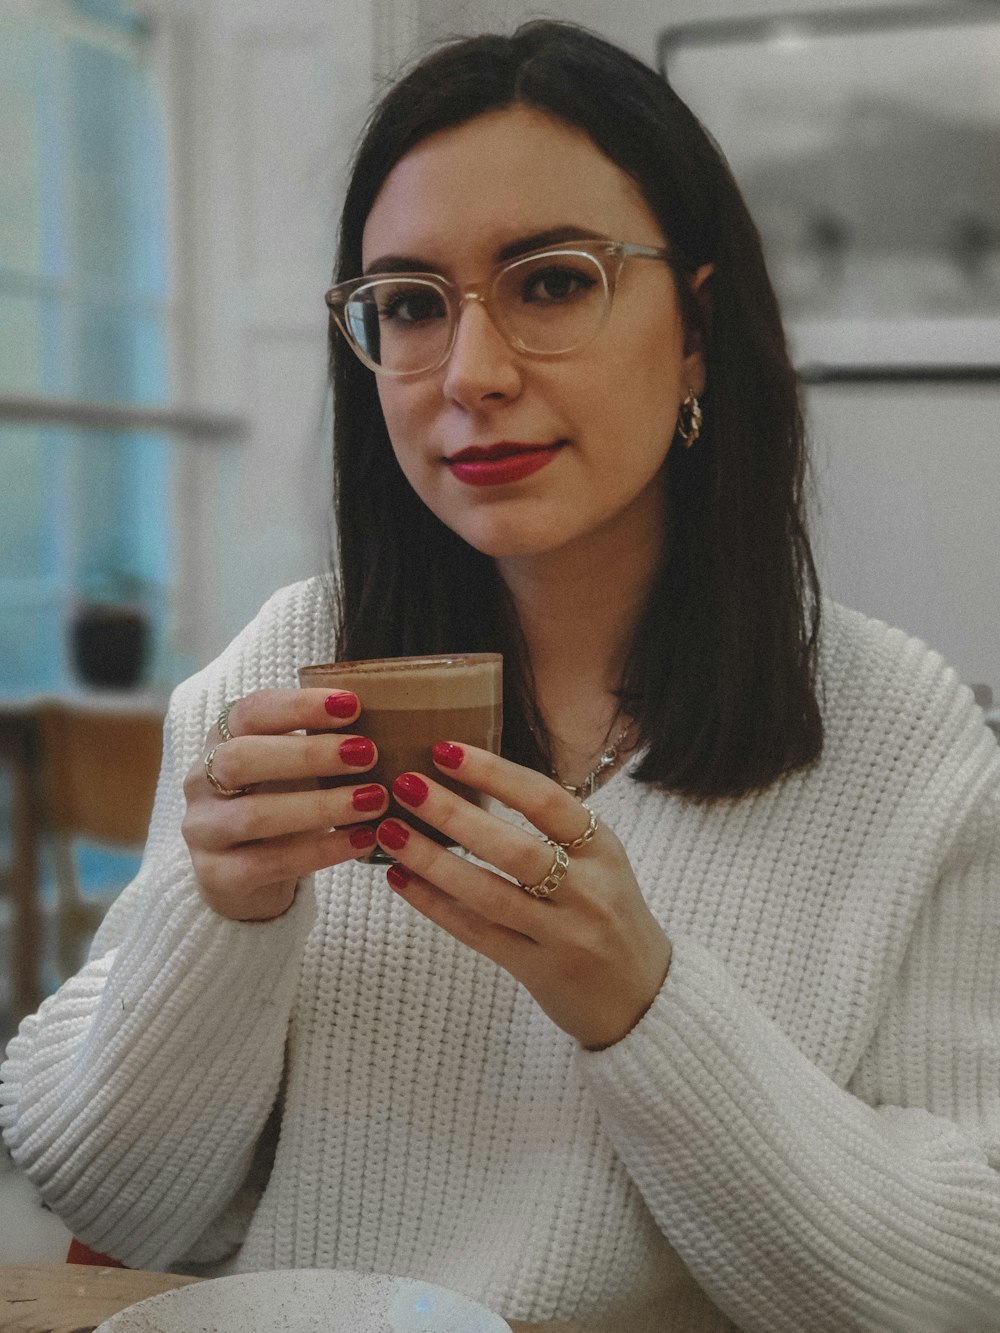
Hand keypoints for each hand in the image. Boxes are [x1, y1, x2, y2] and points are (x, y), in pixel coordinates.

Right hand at [182, 689, 388, 920]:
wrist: (243, 877)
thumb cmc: (279, 804)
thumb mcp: (292, 767)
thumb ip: (320, 742)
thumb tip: (387, 718)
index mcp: (220, 740)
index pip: (250, 711)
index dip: (298, 705)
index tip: (352, 705)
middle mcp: (200, 781)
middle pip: (240, 758)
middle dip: (308, 753)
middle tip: (367, 754)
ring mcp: (203, 831)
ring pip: (255, 815)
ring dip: (321, 806)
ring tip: (374, 800)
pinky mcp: (217, 876)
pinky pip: (271, 862)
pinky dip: (321, 850)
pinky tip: (362, 840)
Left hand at [374, 744, 671, 1048]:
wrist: (645, 997)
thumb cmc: (611, 915)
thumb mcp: (601, 862)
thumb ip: (553, 829)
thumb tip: (476, 778)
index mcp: (602, 849)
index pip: (545, 800)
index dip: (494, 773)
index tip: (444, 751)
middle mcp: (587, 890)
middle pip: (514, 847)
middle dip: (454, 814)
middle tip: (405, 785)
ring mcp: (563, 935)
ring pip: (488, 893)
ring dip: (433, 860)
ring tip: (390, 832)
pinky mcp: (537, 971)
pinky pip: (477, 933)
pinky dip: (435, 905)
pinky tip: (401, 880)